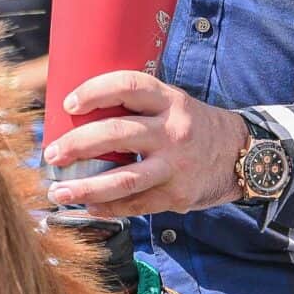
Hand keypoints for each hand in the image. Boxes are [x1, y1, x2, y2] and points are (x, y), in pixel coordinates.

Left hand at [43, 70, 250, 216]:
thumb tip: (79, 115)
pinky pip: (136, 204)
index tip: (69, 103)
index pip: (128, 86)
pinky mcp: (177, 194)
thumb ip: (137, 108)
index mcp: (169, 100)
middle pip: (117, 133)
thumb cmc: (192, 125)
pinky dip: (108, 207)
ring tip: (59, 192)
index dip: (95, 91)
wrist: (242, 154)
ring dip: (86, 187)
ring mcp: (176, 165)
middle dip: (78, 144)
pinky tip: (88, 207)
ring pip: (124, 178)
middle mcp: (173, 130)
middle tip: (51, 154)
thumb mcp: (172, 103)